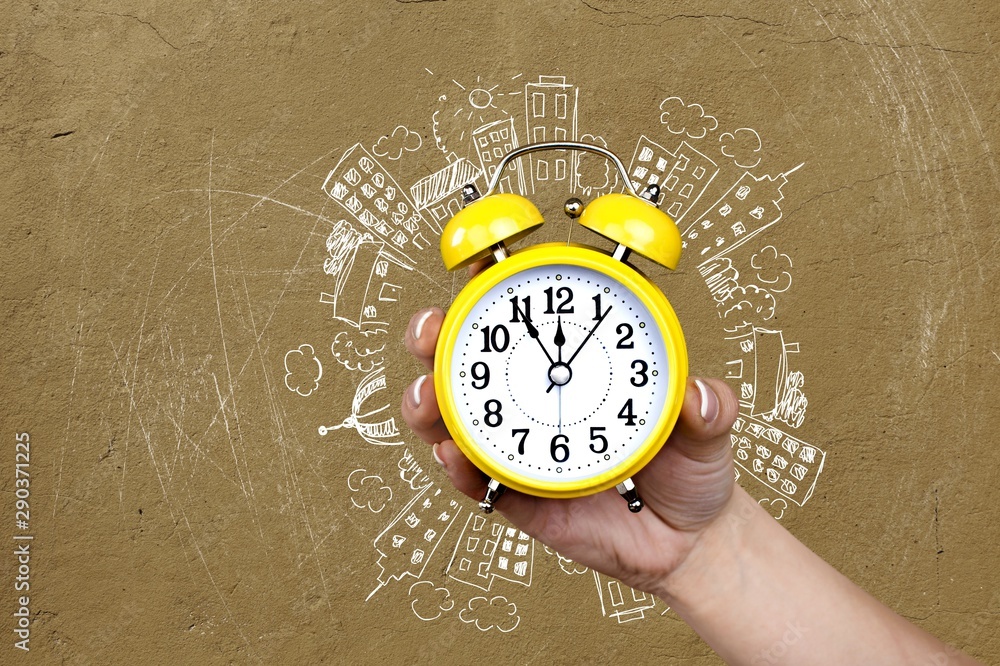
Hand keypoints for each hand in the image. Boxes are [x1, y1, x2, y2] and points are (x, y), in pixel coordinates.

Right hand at [401, 263, 739, 597]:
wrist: (686, 540)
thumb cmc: (689, 469)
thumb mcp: (707, 430)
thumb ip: (709, 409)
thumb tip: (700, 396)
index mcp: (581, 366)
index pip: (533, 317)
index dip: (499, 287)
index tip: (478, 263)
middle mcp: (541, 399)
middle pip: (471, 362)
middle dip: (437, 338)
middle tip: (431, 328)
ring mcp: (523, 445)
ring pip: (458, 418)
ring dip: (431, 403)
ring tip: (429, 396)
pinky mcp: (517, 494)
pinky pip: (477, 479)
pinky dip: (460, 466)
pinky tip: (454, 454)